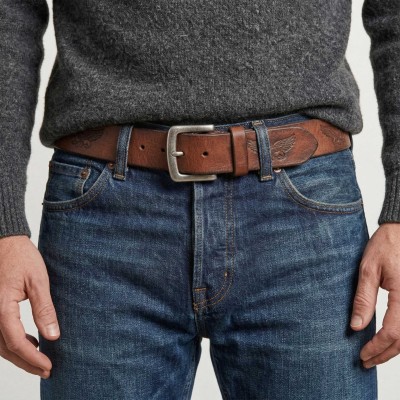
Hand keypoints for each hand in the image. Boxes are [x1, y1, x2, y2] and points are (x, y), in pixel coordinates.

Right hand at [0, 235, 59, 378]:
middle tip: (46, 370)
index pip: (16, 342)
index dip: (33, 357)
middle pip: (6, 348)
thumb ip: (44, 309)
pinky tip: (30, 342)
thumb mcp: (38, 281)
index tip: (48, 366)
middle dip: (26, 362)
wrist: (5, 242)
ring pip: (0, 344)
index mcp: (1, 307)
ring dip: (19, 355)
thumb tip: (53, 336)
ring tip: (40, 360)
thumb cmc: (22, 257)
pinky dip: (12, 343)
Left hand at [350, 222, 399, 367]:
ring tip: (376, 355)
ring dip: (395, 348)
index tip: (362, 354)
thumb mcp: (368, 270)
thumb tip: (356, 326)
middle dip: (385, 353)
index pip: (392, 332)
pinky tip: (389, 340)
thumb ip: (364, 299)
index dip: (377, 347)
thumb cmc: (385, 246)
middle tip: (366, 361)